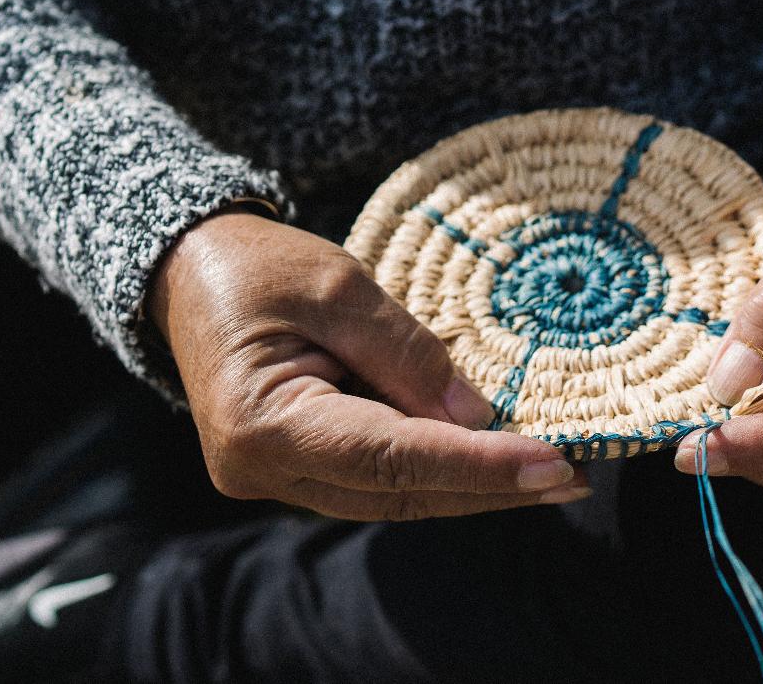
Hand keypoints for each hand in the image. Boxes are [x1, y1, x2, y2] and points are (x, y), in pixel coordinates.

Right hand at [148, 208, 589, 519]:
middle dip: (490, 486)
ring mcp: (277, 477)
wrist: (188, 271)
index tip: (554, 465)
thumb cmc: (256, 265)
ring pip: (393, 497)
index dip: (479, 465)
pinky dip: (438, 470)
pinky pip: (379, 480)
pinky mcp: (297, 467)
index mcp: (261, 423)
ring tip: (552, 474)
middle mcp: (263, 470)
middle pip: (399, 493)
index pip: (392, 459)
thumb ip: (406, 353)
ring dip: (472, 486)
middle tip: (574, 476)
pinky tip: (492, 458)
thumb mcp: (338, 286)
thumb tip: (478, 416)